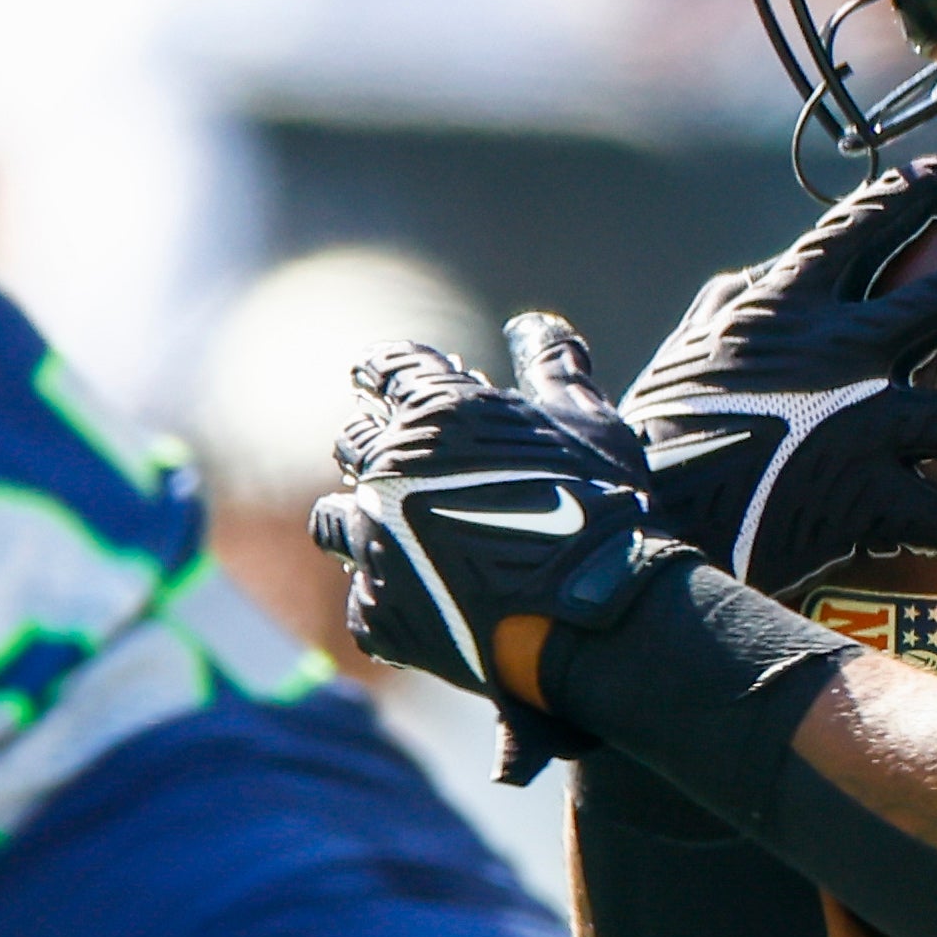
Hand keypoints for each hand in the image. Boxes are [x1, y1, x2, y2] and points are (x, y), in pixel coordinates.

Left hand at [312, 339, 663, 714]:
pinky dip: (390, 595)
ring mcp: (376, 543)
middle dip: (378, 450)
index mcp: (436, 411)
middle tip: (411, 469)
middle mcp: (388, 469)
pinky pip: (363, 599)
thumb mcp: (591, 423)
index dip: (389, 375)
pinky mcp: (378, 611)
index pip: (385, 370)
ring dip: (360, 520)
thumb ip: (554, 367)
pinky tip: (424, 598)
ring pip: (333, 519)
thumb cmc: (602, 507)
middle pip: (354, 442)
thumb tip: (531, 323)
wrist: (597, 613)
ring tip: (396, 534)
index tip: (387, 382)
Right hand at [622, 159, 936, 595]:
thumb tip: (735, 287)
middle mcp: (835, 349)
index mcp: (782, 303)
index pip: (870, 221)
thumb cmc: (638, 447)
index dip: (933, 190)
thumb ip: (715, 315)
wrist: (617, 526)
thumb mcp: (672, 355)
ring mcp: (856, 424)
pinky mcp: (863, 499)